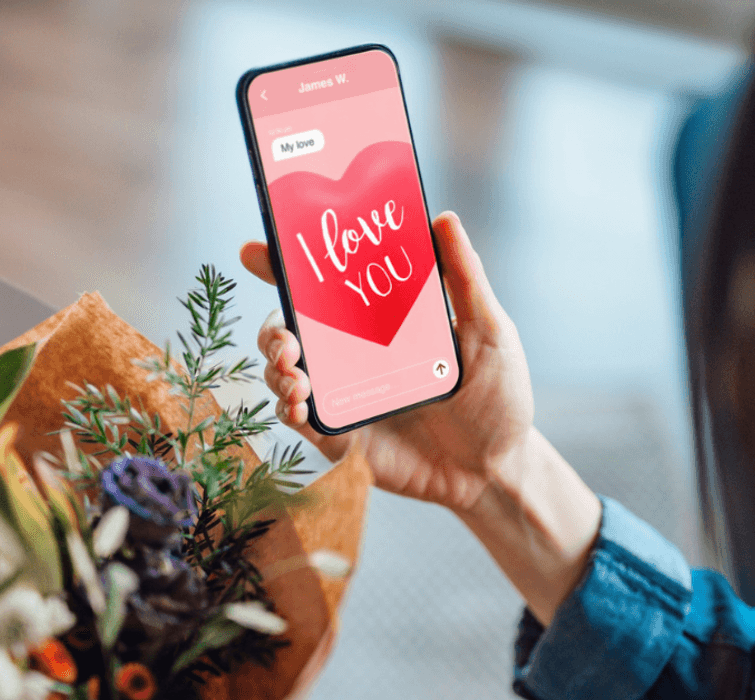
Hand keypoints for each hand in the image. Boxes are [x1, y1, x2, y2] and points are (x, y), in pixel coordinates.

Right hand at [241, 213, 599, 621]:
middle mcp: (353, 353)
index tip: (256, 251)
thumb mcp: (487, 330)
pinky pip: (298, 419)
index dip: (284, 266)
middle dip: (272, 328)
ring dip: (276, 367)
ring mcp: (343, 394)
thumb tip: (444, 219)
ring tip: (295, 371)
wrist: (498, 467)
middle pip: (289, 328)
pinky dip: (288, 408)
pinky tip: (299, 404)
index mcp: (380, 320)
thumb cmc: (497, 395)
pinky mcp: (340, 436)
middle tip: (286, 336)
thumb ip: (465, 279)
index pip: (325, 286)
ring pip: (284, 372)